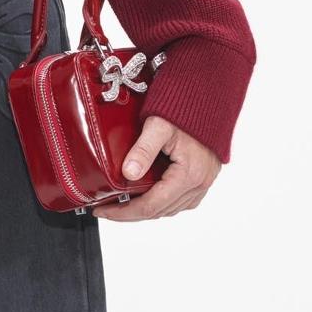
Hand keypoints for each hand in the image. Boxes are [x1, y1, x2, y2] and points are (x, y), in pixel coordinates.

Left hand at [90, 115, 219, 220]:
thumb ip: (143, 150)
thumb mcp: (159, 126)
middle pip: (159, 211)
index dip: (124, 212)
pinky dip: (162, 203)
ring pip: (170, 209)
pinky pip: (181, 201)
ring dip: (146, 210)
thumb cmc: (185, 108)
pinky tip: (147, 197)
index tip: (103, 210)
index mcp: (189, 175)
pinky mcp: (204, 178)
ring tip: (122, 205)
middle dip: (130, 214)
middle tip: (107, 209)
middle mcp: (199, 183)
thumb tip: (128, 173)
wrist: (208, 97)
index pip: (151, 206)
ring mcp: (204, 183)